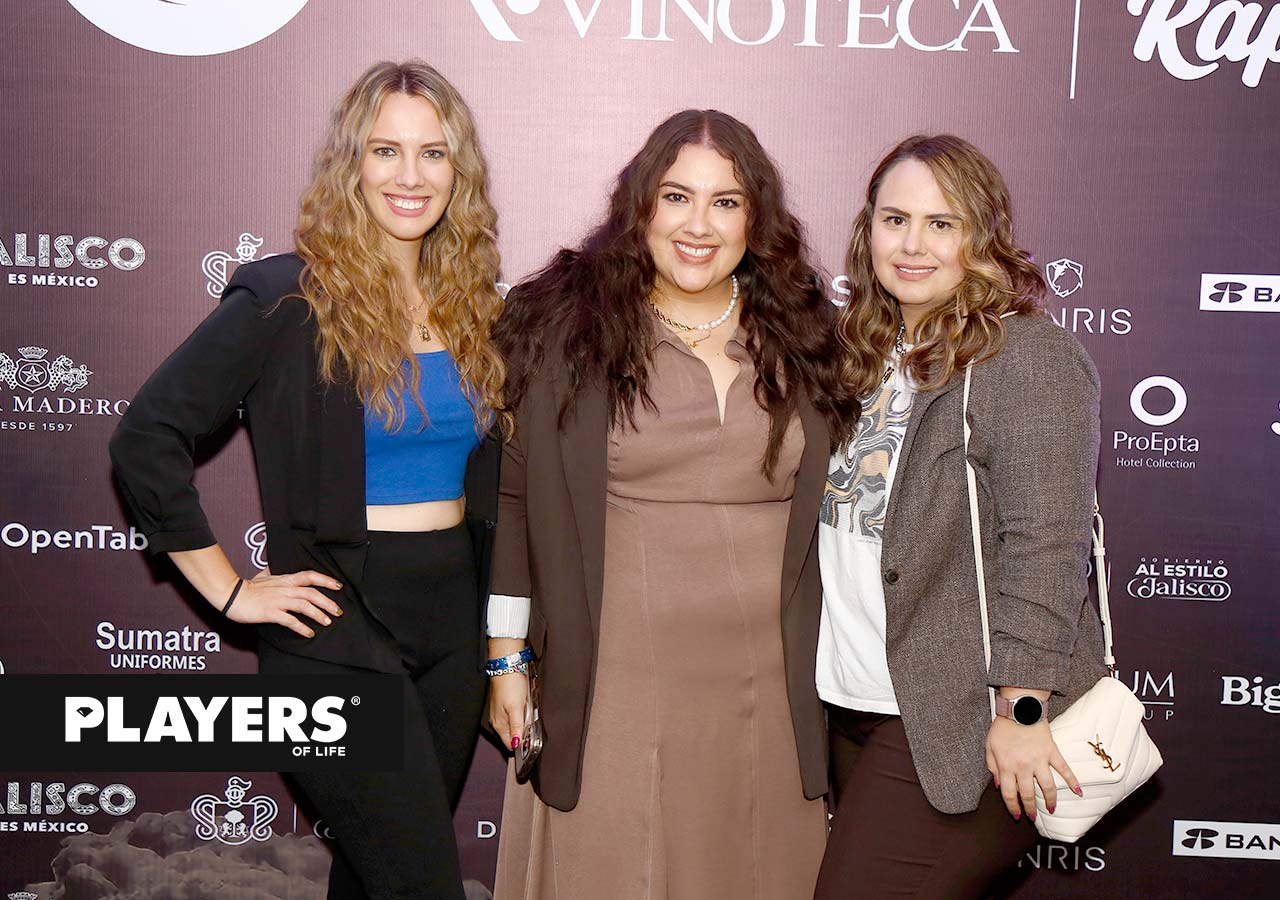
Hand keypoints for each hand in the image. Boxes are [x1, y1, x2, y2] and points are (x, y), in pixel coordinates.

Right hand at [224, 569, 343, 637]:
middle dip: (328, 602)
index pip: (310, 576)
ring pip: (304, 606)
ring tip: (328, 622)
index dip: (326, 580)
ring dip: (318, 614)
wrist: (231, 595)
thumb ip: (273, 572)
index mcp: (285, 579)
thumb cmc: (247, 586)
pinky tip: (309, 633)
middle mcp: (285, 589)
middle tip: (338, 611)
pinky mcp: (271, 613)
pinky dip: (302, 627)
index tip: (339, 586)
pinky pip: (290, 621)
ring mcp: (278, 601)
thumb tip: (274, 566)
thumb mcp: (264, 574)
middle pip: (312, 593)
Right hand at [488, 671, 528, 752]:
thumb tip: (516, 744)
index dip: (521, 745)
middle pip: (513, 735)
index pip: (510, 744)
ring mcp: (501, 712)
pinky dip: (522, 713)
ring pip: (515, 725)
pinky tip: (525, 705)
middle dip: (524, 732)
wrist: (507, 666)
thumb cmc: (510, 684)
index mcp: (499, 724)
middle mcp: (498, 720)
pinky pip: (515, 715)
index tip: (531, 740)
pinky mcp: (505, 704)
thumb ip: (517, 727)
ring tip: (528, 709)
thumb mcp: (516, 708)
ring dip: (524, 721)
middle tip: (530, 719)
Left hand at [985, 716, 1079, 820]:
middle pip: (1028, 794)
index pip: (1009, 793)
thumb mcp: (989, 747)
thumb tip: (997, 786)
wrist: (1019, 709)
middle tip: (1032, 817)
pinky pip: (1064, 769)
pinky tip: (1078, 792)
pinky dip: (1072, 781)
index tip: (1016, 815)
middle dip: (1030, 809)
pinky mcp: (1052, 752)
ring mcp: (1040, 760)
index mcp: (1007, 766)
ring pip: (1048, 787)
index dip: (1012, 807)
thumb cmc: (1002, 727)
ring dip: (1051, 800)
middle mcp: (1024, 766)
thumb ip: (992, 768)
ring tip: (1051, 809)